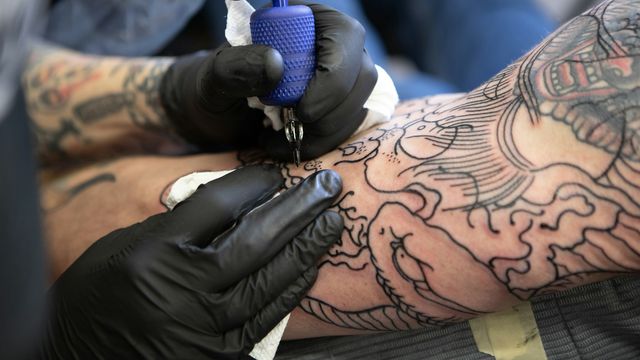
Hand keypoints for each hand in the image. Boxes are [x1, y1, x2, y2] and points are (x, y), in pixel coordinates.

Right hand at [41, 166, 343, 358]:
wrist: (78, 358)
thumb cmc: (99, 296)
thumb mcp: (124, 246)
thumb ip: (178, 226)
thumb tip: (236, 202)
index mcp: (152, 254)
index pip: (217, 206)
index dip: (252, 184)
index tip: (273, 173)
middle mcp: (180, 292)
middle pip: (254, 241)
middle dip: (297, 209)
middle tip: (327, 185)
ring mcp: (202, 331)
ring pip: (269, 281)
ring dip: (306, 248)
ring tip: (331, 221)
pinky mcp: (216, 358)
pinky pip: (265, 319)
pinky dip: (290, 290)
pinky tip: (310, 266)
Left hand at [159, 2, 376, 159]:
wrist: (214, 116)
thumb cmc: (211, 89)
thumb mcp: (214, 78)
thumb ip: (236, 67)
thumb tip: (276, 64)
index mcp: (306, 22)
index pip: (344, 38)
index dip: (333, 76)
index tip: (301, 110)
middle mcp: (330, 47)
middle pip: (362, 75)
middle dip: (332, 112)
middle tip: (293, 128)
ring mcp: (339, 80)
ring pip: (358, 106)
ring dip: (326, 133)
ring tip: (280, 142)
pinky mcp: (337, 109)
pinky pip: (348, 128)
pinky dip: (322, 145)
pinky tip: (289, 147)